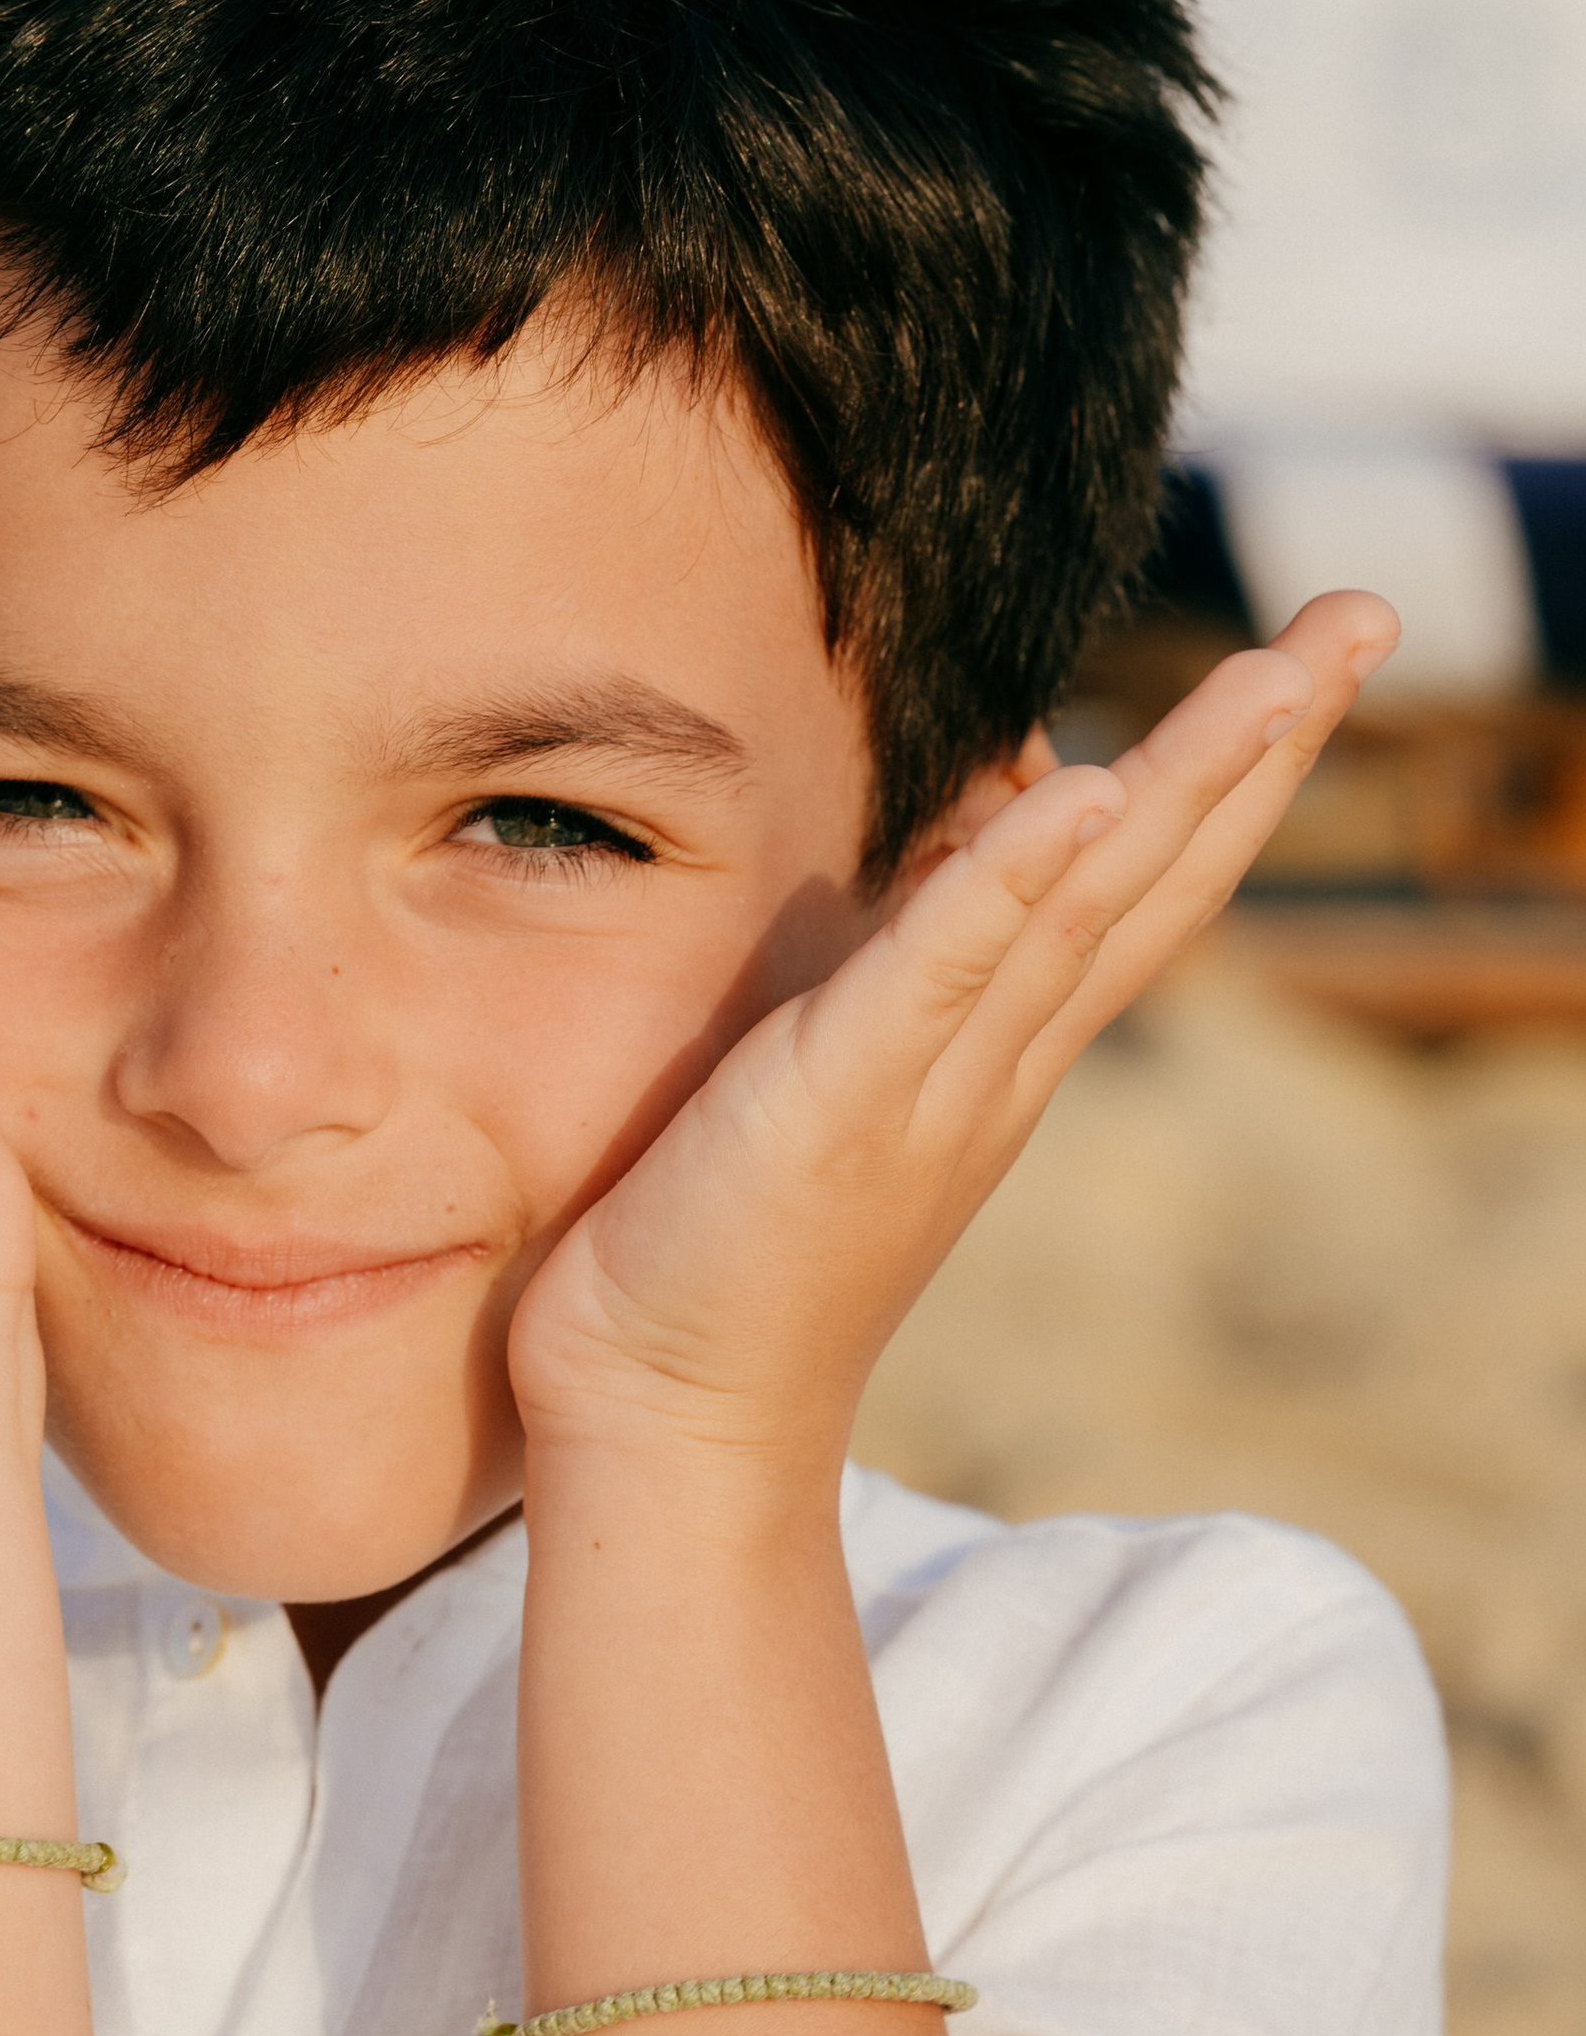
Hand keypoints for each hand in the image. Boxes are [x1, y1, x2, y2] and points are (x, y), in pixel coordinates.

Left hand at [508, 595, 1396, 1476]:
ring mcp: (933, 1082)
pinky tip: (1086, 792)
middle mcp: (998, 1060)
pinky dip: (1010, 881)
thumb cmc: (723, 1246)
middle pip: (1159, 874)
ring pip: (1085, 904)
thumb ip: (896, 964)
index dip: (1226, 770)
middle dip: (1265, 744)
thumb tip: (949, 832)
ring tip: (1285, 670)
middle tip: (1369, 620)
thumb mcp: (827, 1068)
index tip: (1307, 661)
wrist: (667, 1415)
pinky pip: (941, 972)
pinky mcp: (839, 1099)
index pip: (1137, 884)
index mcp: (998, 1050)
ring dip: (1188, 781)